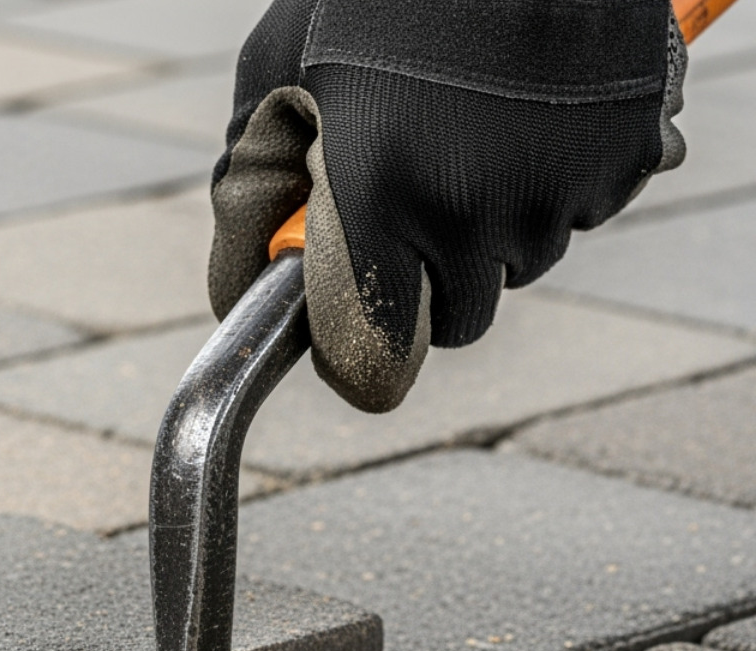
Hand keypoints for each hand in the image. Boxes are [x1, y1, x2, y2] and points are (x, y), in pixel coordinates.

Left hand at [209, 0, 685, 411]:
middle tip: (410, 197)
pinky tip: (525, 114)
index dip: (355, 350)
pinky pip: (577, 213)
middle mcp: (472, 210)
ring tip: (468, 131)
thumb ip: (251, 189)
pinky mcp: (627, 162)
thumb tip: (245, 285)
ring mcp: (558, 191)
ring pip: (518, 264)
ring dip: (490, 225)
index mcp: (376, 194)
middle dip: (428, 276)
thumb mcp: (277, 71)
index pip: (374, 356)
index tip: (346, 331)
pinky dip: (550, 180)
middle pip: (458, 316)